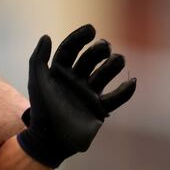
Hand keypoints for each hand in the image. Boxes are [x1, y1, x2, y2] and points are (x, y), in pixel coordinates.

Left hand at [17, 24, 136, 167]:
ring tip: (117, 60)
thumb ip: (38, 59)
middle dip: (99, 50)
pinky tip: (131, 82)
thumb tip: (46, 36)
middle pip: (90, 58)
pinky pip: (116, 98)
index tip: (91, 29)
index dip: (79, 38)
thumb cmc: (42, 110)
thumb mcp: (37, 82)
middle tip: (105, 47)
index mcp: (59, 72)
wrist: (50, 140)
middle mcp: (75, 80)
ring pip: (105, 74)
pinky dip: (126, 91)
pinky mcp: (98, 109)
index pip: (70, 49)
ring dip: (113, 65)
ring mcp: (88, 93)